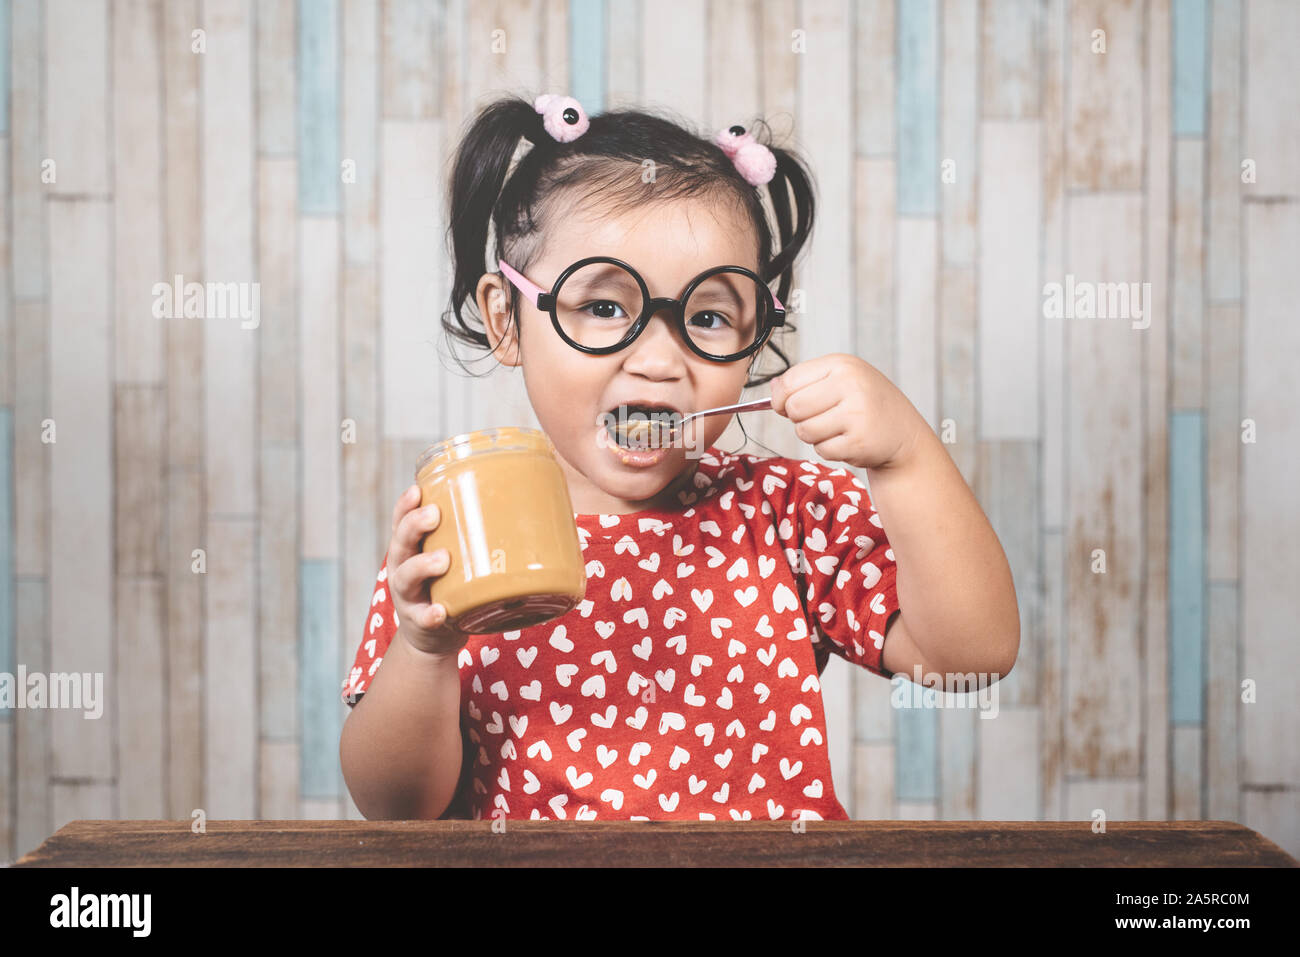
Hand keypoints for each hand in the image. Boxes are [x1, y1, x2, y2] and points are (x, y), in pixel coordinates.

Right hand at [386, 484, 468, 658]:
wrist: (433, 638)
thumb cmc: (450, 586)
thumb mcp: (454, 559)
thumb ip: (473, 537)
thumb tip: (532, 507)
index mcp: (412, 549)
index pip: (401, 521)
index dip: (405, 505)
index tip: (418, 489)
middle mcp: (404, 569)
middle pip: (400, 543)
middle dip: (413, 526)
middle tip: (434, 515)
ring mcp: (410, 597)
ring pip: (406, 577)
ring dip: (422, 566)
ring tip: (442, 559)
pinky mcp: (421, 623)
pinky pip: (423, 618)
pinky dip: (431, 615)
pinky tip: (440, 611)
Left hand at [769, 353, 924, 469]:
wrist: (904, 434)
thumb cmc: (867, 404)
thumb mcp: (841, 380)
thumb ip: (806, 381)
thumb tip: (772, 389)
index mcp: (842, 364)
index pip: (789, 381)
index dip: (780, 398)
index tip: (786, 405)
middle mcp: (850, 384)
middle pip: (793, 407)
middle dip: (799, 418)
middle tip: (819, 418)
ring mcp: (855, 413)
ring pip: (804, 431)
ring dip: (814, 435)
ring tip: (836, 429)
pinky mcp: (857, 442)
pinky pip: (821, 450)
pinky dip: (829, 450)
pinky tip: (847, 441)